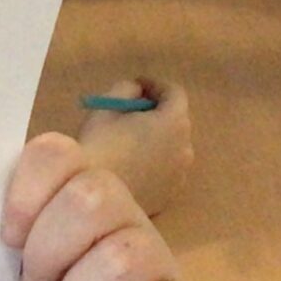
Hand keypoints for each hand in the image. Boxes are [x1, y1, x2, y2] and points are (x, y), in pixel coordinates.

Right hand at [73, 80, 193, 217]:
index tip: (137, 85)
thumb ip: (127, 88)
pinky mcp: (170, 195)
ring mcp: (180, 174)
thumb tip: (137, 90)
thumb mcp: (107, 106)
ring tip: (133, 141)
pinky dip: (156, 162)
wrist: (94, 196)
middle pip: (177, 120)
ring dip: (158, 138)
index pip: (175, 93)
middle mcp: (186, 147)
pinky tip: (134, 166)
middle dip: (158, 112)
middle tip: (133, 112)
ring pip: (173, 147)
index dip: (156, 85)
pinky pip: (167, 170)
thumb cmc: (99, 146)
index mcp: (174, 121)